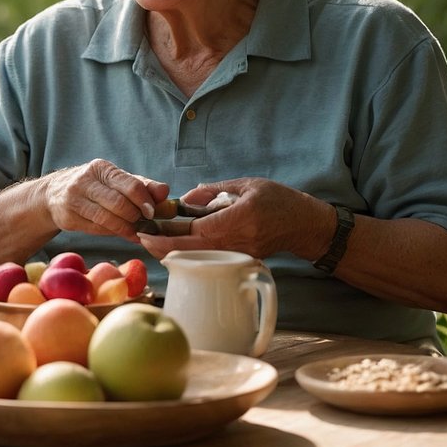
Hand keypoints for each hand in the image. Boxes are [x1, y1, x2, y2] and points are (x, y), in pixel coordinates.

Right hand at [41, 159, 168, 240]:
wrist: (55, 194)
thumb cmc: (95, 187)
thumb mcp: (116, 181)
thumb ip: (142, 186)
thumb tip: (165, 191)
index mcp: (102, 168)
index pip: (129, 184)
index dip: (145, 201)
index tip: (153, 213)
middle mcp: (85, 181)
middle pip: (119, 203)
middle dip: (135, 217)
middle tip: (145, 224)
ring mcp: (74, 199)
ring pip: (107, 219)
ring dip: (126, 228)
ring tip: (137, 232)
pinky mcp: (68, 218)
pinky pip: (96, 229)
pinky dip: (113, 233)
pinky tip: (124, 234)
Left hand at [138, 177, 333, 260]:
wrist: (304, 225)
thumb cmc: (279, 200)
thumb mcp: (247, 185)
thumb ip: (214, 190)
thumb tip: (185, 197)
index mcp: (239, 219)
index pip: (196, 232)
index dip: (169, 235)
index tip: (147, 233)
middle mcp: (238, 241)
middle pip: (193, 251)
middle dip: (163, 247)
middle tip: (142, 238)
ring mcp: (239, 255)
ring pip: (199, 258)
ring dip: (174, 251)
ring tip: (152, 241)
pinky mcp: (240, 262)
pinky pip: (210, 260)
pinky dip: (190, 254)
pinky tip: (175, 246)